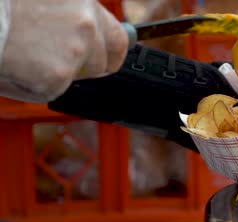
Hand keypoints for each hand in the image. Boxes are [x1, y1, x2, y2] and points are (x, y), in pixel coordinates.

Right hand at [0, 0, 128, 102]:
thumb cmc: (1, 8)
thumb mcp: (45, 2)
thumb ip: (69, 15)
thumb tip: (88, 39)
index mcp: (83, 1)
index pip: (117, 35)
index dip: (110, 50)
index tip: (106, 56)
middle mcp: (87, 23)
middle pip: (107, 60)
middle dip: (91, 67)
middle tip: (61, 62)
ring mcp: (76, 50)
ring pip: (81, 75)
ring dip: (61, 72)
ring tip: (28, 54)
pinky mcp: (59, 74)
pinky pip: (57, 88)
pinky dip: (38, 83)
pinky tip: (18, 64)